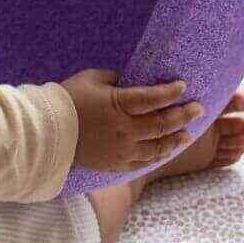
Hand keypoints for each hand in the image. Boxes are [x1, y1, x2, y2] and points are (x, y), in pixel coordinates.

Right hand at [60, 69, 203, 172]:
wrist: (45, 132)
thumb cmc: (67, 99)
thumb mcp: (91, 78)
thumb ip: (116, 78)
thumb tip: (134, 79)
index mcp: (118, 104)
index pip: (153, 98)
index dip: (171, 92)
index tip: (183, 86)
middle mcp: (124, 130)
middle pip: (162, 124)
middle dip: (183, 115)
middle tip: (198, 109)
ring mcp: (121, 150)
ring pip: (158, 147)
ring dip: (175, 139)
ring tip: (187, 134)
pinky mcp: (115, 164)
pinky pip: (143, 162)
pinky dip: (158, 155)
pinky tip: (166, 149)